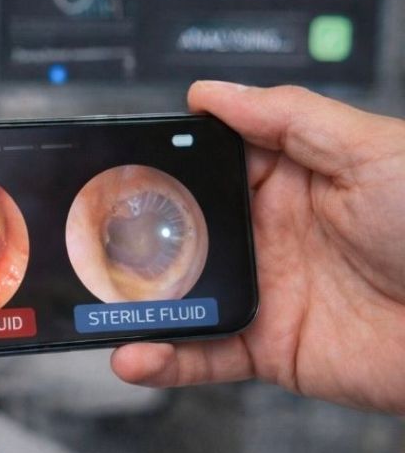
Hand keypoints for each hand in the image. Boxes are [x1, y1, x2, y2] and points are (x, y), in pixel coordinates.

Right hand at [112, 81, 404, 413]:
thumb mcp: (369, 149)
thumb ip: (287, 118)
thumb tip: (209, 93)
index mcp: (285, 181)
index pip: (206, 165)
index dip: (161, 163)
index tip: (115, 162)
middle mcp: (265, 235)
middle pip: (180, 232)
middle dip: (130, 233)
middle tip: (82, 234)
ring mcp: (262, 292)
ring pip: (180, 295)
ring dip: (135, 301)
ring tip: (93, 300)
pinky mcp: (268, 348)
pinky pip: (204, 355)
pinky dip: (165, 360)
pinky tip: (133, 354)